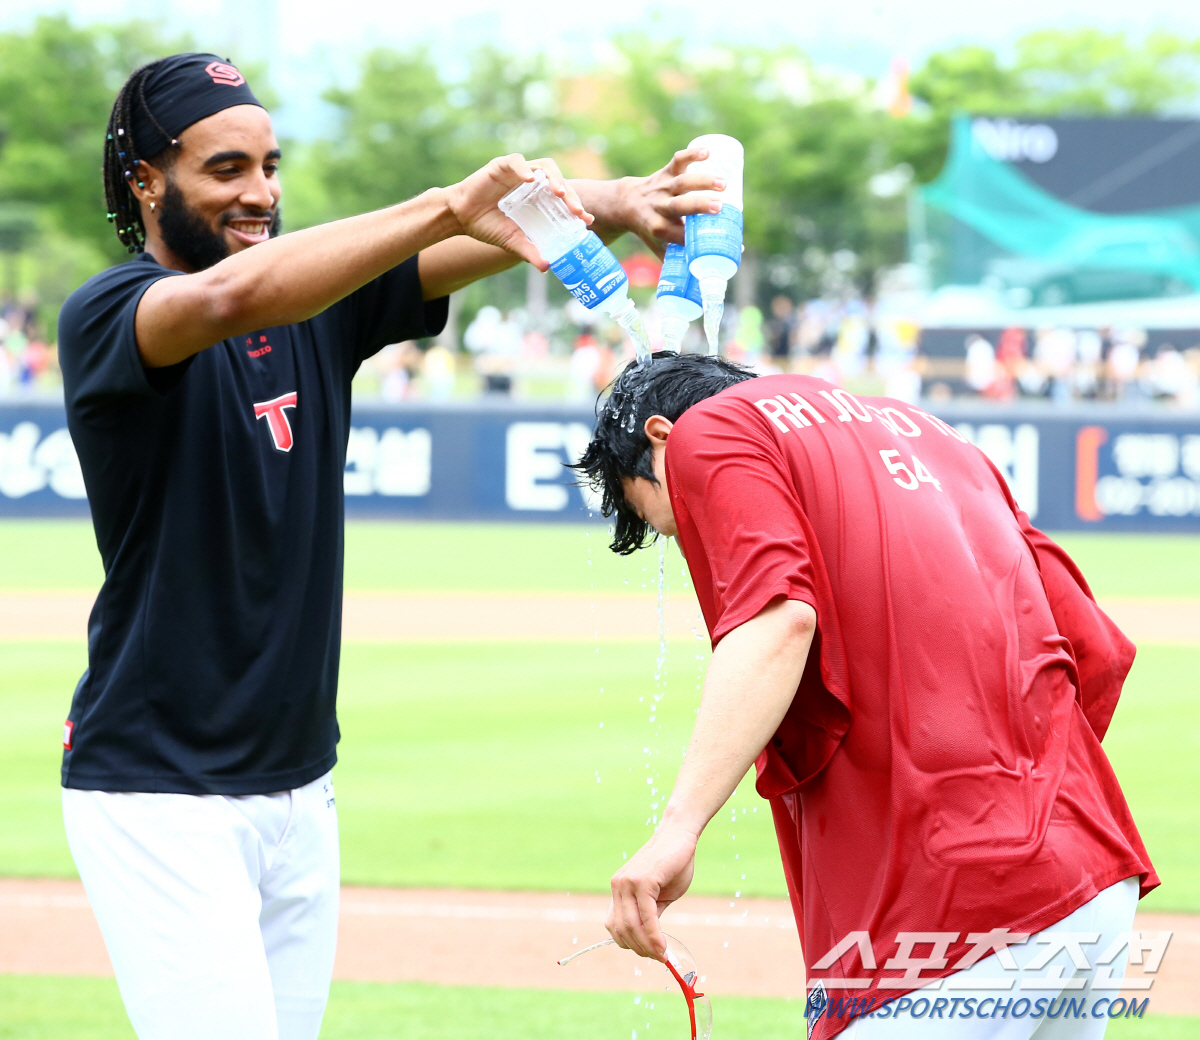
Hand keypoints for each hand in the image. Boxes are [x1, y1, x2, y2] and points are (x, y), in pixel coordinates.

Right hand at [444, 154, 592, 270]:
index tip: (586, 220)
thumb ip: (530, 251)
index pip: (563, 199)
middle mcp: (533, 183)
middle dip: (570, 196)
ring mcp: (519, 173)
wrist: (460, 217)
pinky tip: (530, 179)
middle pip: (558, 182)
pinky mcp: (501, 166)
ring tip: (559, 193)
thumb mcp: (512, 241)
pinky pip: (517, 162)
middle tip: (576, 210)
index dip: (576, 207)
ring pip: (544, 167)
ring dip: (555, 179)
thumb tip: (546, 267)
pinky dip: (525, 169)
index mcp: (538, 199)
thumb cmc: (488, 226)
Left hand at [606, 821, 697, 959]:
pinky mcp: (642, 880)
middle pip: (621, 929)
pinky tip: (663, 945)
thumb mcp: (659, 895)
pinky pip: (646, 916)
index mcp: (619, 889)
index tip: (648, 953)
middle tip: (658, 959)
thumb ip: (650, 914)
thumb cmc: (673, 863)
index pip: (614, 925)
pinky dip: (654, 935)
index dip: (629, 944)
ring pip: (631, 926)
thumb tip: (650, 941)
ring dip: (647, 946)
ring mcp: (628, 882)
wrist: (680, 834)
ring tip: (662, 956)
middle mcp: (618, 886)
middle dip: (639, 949)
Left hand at [610, 146, 726, 256]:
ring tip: (723, 182)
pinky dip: (691, 153)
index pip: (682, 235)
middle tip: (720, 207)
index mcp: (659, 229)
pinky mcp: (664, 172)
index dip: (703, 239)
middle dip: (699, 205)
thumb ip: (679, 259)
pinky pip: (677, 160)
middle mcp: (659, 208)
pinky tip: (708, 152)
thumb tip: (709, 272)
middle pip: (680, 206)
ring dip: (702, 181)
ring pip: (682, 182)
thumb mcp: (658, 247)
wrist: (625, 204)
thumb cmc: (649, 229)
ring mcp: (662, 188)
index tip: (727, 243)